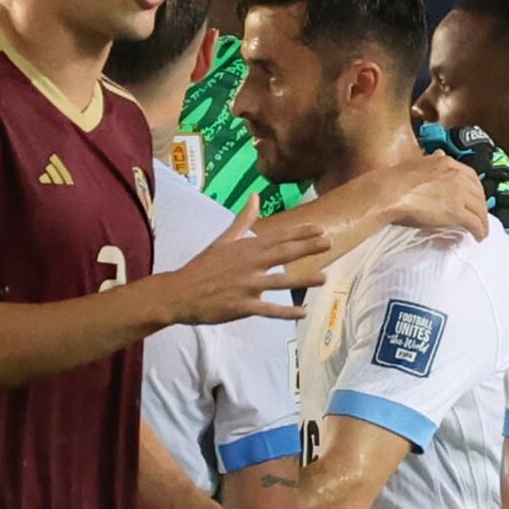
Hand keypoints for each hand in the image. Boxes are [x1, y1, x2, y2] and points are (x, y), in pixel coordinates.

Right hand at [150, 205, 328, 326]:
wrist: (180, 292)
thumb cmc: (202, 267)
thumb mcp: (222, 240)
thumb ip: (242, 220)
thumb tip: (255, 196)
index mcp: (246, 248)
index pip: (277, 237)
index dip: (299, 232)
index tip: (319, 227)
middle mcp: (249, 264)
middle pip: (283, 254)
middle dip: (307, 248)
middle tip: (329, 242)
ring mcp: (247, 285)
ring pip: (280, 281)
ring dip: (303, 280)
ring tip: (324, 278)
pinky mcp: (243, 306)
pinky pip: (269, 309)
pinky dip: (286, 312)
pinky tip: (302, 313)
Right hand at [384, 152, 490, 238]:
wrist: (392, 191)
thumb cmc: (398, 179)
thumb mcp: (419, 162)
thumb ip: (432, 160)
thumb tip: (439, 154)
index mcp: (448, 163)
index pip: (472, 177)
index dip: (476, 190)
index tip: (475, 199)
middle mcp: (457, 176)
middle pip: (479, 193)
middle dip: (481, 206)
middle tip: (480, 216)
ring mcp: (459, 194)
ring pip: (480, 209)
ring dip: (483, 221)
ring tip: (482, 230)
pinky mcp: (457, 211)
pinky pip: (475, 222)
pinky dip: (480, 230)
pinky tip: (479, 237)